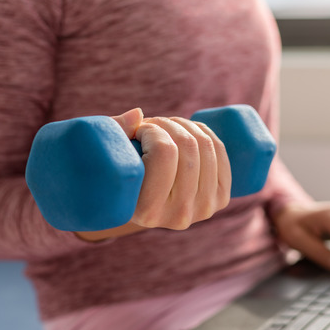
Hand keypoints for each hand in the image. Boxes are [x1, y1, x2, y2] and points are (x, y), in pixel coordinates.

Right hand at [75, 108, 230, 240]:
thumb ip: (114, 132)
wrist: (141, 206)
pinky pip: (220, 151)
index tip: (139, 130)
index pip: (164, 153)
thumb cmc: (118, 177)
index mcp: (148, 212)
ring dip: (185, 124)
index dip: (152, 130)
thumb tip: (138, 114)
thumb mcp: (109, 160)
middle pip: (187, 146)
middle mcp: (179, 215)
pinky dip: (204, 131)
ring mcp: (204, 209)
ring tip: (166, 127)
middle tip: (152, 125)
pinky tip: (188, 130)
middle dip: (168, 123)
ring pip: (205, 145)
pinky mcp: (220, 199)